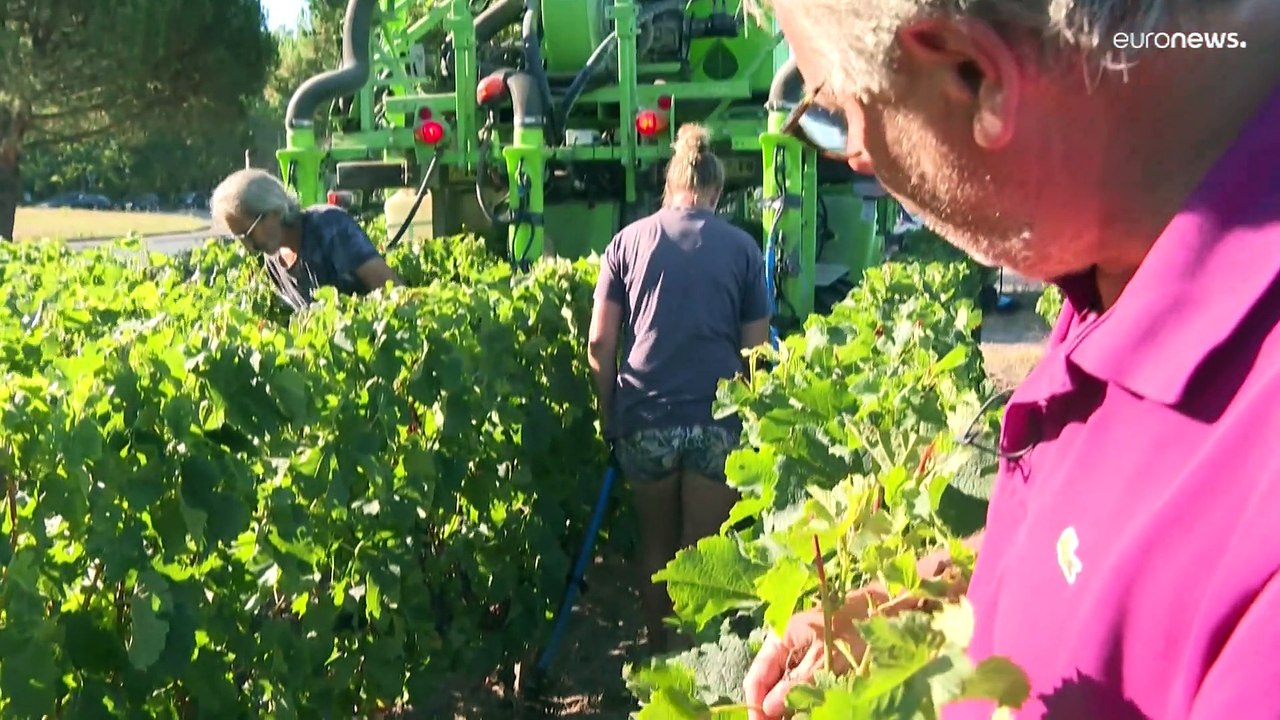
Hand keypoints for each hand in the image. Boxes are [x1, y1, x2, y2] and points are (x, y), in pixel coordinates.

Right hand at [743, 583, 922, 719]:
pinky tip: (814, 711)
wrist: (894, 607)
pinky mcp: (827, 664)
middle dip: (775, 710)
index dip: (755, 705)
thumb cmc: (858, 626)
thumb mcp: (826, 658)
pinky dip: (811, 701)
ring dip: (794, 708)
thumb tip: (769, 708)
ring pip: (792, 690)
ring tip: (801, 717)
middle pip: (772, 686)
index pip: (757, 676)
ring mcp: (809, 656)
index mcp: (781, 638)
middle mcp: (791, 647)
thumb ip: (798, 684)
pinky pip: (811, 688)